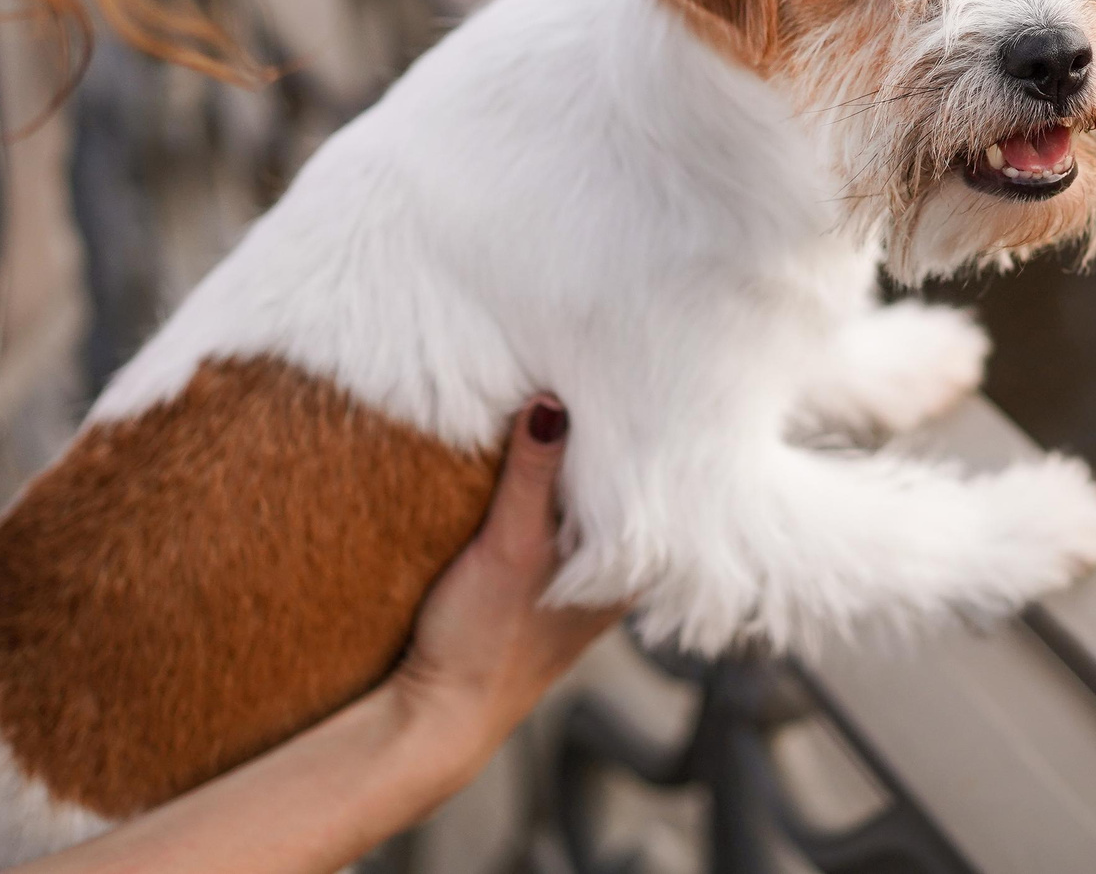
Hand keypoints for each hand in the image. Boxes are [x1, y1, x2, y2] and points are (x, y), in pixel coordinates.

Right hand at [386, 397, 623, 785]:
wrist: (435, 717)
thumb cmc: (485, 642)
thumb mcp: (510, 547)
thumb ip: (532, 478)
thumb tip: (551, 402)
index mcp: (628, 571)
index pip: (660, 492)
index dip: (655, 441)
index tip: (647, 386)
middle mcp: (613, 577)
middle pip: (627, 498)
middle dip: (617, 445)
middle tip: (609, 377)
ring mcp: (575, 584)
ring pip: (591, 511)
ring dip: (581, 467)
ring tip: (575, 400)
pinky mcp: (536, 587)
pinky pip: (558, 525)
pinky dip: (553, 493)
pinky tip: (535, 462)